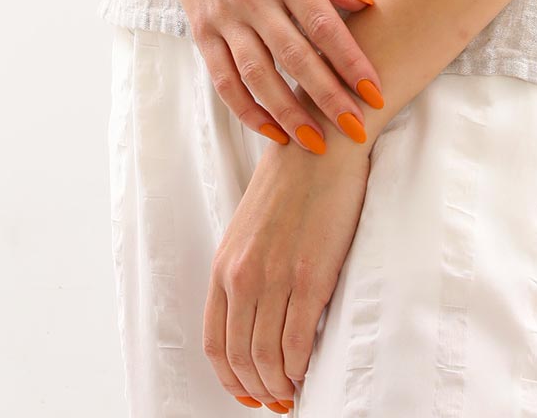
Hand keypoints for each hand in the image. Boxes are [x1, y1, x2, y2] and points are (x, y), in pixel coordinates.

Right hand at [145, 0, 385, 155]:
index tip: (375, 92)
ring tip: (317, 144)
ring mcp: (223, 17)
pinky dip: (247, 110)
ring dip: (289, 115)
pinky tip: (271, 130)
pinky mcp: (202, 33)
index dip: (350, 62)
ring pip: (258, 77)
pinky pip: (224, 80)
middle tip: (356, 130)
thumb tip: (364, 4)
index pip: (322, 25)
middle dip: (328, 99)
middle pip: (294, 58)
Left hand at [202, 93, 370, 407]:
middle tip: (276, 400)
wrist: (321, 144)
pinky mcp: (310, 276)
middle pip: (239, 357)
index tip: (247, 392)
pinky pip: (297, 342)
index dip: (230, 377)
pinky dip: (300, 367)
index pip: (215, 343)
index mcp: (224, 264)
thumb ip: (246, 269)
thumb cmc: (291, 182)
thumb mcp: (251, 228)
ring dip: (279, 385)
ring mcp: (275, 277)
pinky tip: (308, 370)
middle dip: (257, 389)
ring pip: (266, 358)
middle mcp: (242, 275)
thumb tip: (255, 315)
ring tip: (293, 392)